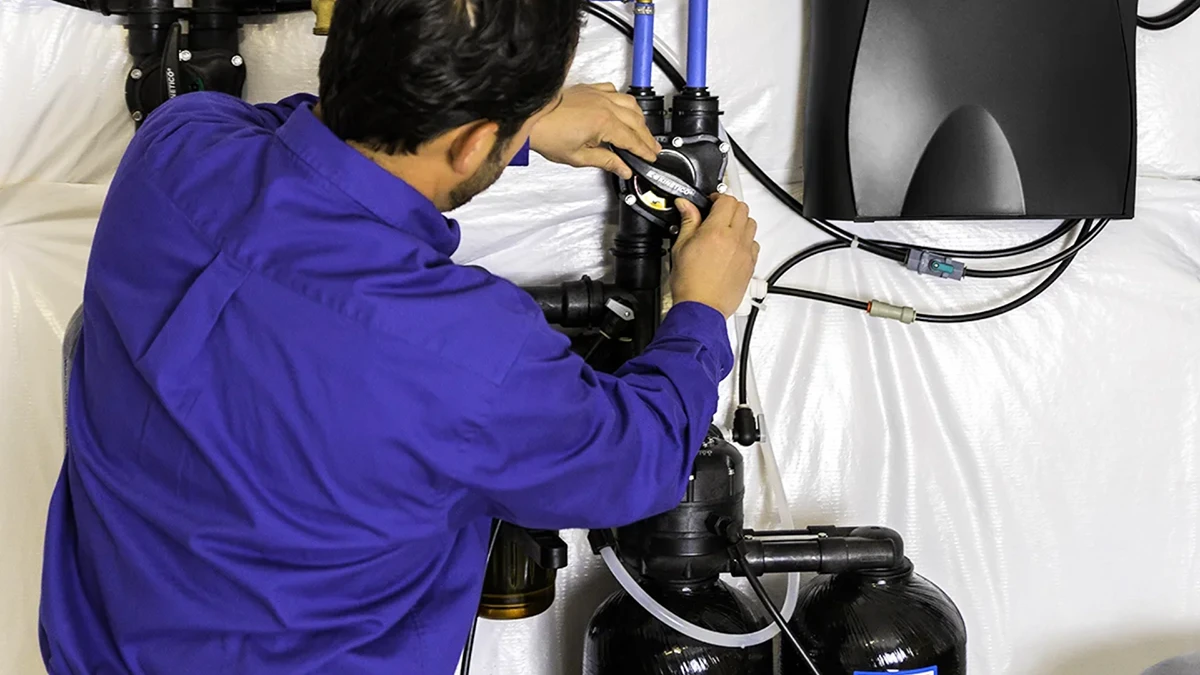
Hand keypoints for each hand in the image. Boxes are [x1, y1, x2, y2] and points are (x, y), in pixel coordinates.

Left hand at [530, 83, 661, 178]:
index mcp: (604, 123)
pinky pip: (614, 90)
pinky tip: (623, 106)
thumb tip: (623, 169)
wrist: (530, 116)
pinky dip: (623, 99)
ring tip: (643, 129)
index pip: (632, 140)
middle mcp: (605, 105)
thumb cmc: (547, 134)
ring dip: (640, 118)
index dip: (644, 151)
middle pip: (636, 122)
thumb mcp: (578, 157)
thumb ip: (606, 161)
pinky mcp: (589, 89)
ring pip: (630, 103)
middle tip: (653, 148)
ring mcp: (598, 95)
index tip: (651, 157)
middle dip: (647, 137)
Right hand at [670, 195, 759, 317]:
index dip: (718, 197)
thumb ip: (688, 222)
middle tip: (717, 213)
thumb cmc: (690, 284)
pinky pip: (755, 244)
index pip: (726, 200)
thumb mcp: (681, 247)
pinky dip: (747, 240)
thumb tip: (686, 205)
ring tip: (727, 229)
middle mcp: (734, 240)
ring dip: (740, 222)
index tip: (711, 202)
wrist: (701, 308)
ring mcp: (745, 252)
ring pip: (752, 224)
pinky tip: (734, 247)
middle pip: (742, 208)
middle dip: (730, 207)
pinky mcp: (750, 265)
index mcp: (716, 232)